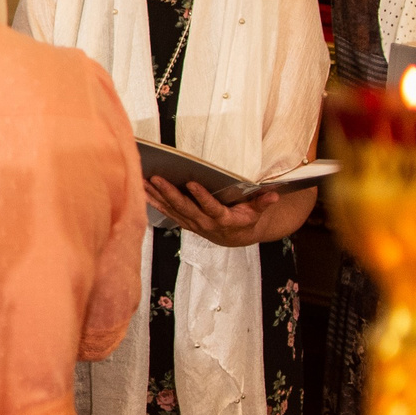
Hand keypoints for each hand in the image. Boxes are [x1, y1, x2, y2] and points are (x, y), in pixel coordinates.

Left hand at [146, 177, 273, 247]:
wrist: (235, 237)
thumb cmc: (245, 219)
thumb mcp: (257, 211)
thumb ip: (263, 202)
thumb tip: (274, 194)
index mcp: (223, 219)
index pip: (210, 208)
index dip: (201, 197)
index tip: (192, 183)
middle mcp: (204, 223)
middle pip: (184, 207)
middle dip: (169, 192)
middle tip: (156, 177)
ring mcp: (191, 223)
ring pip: (171, 208)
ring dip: (156, 195)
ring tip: (142, 179)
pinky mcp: (183, 221)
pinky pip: (166, 211)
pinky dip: (153, 201)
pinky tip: (142, 189)